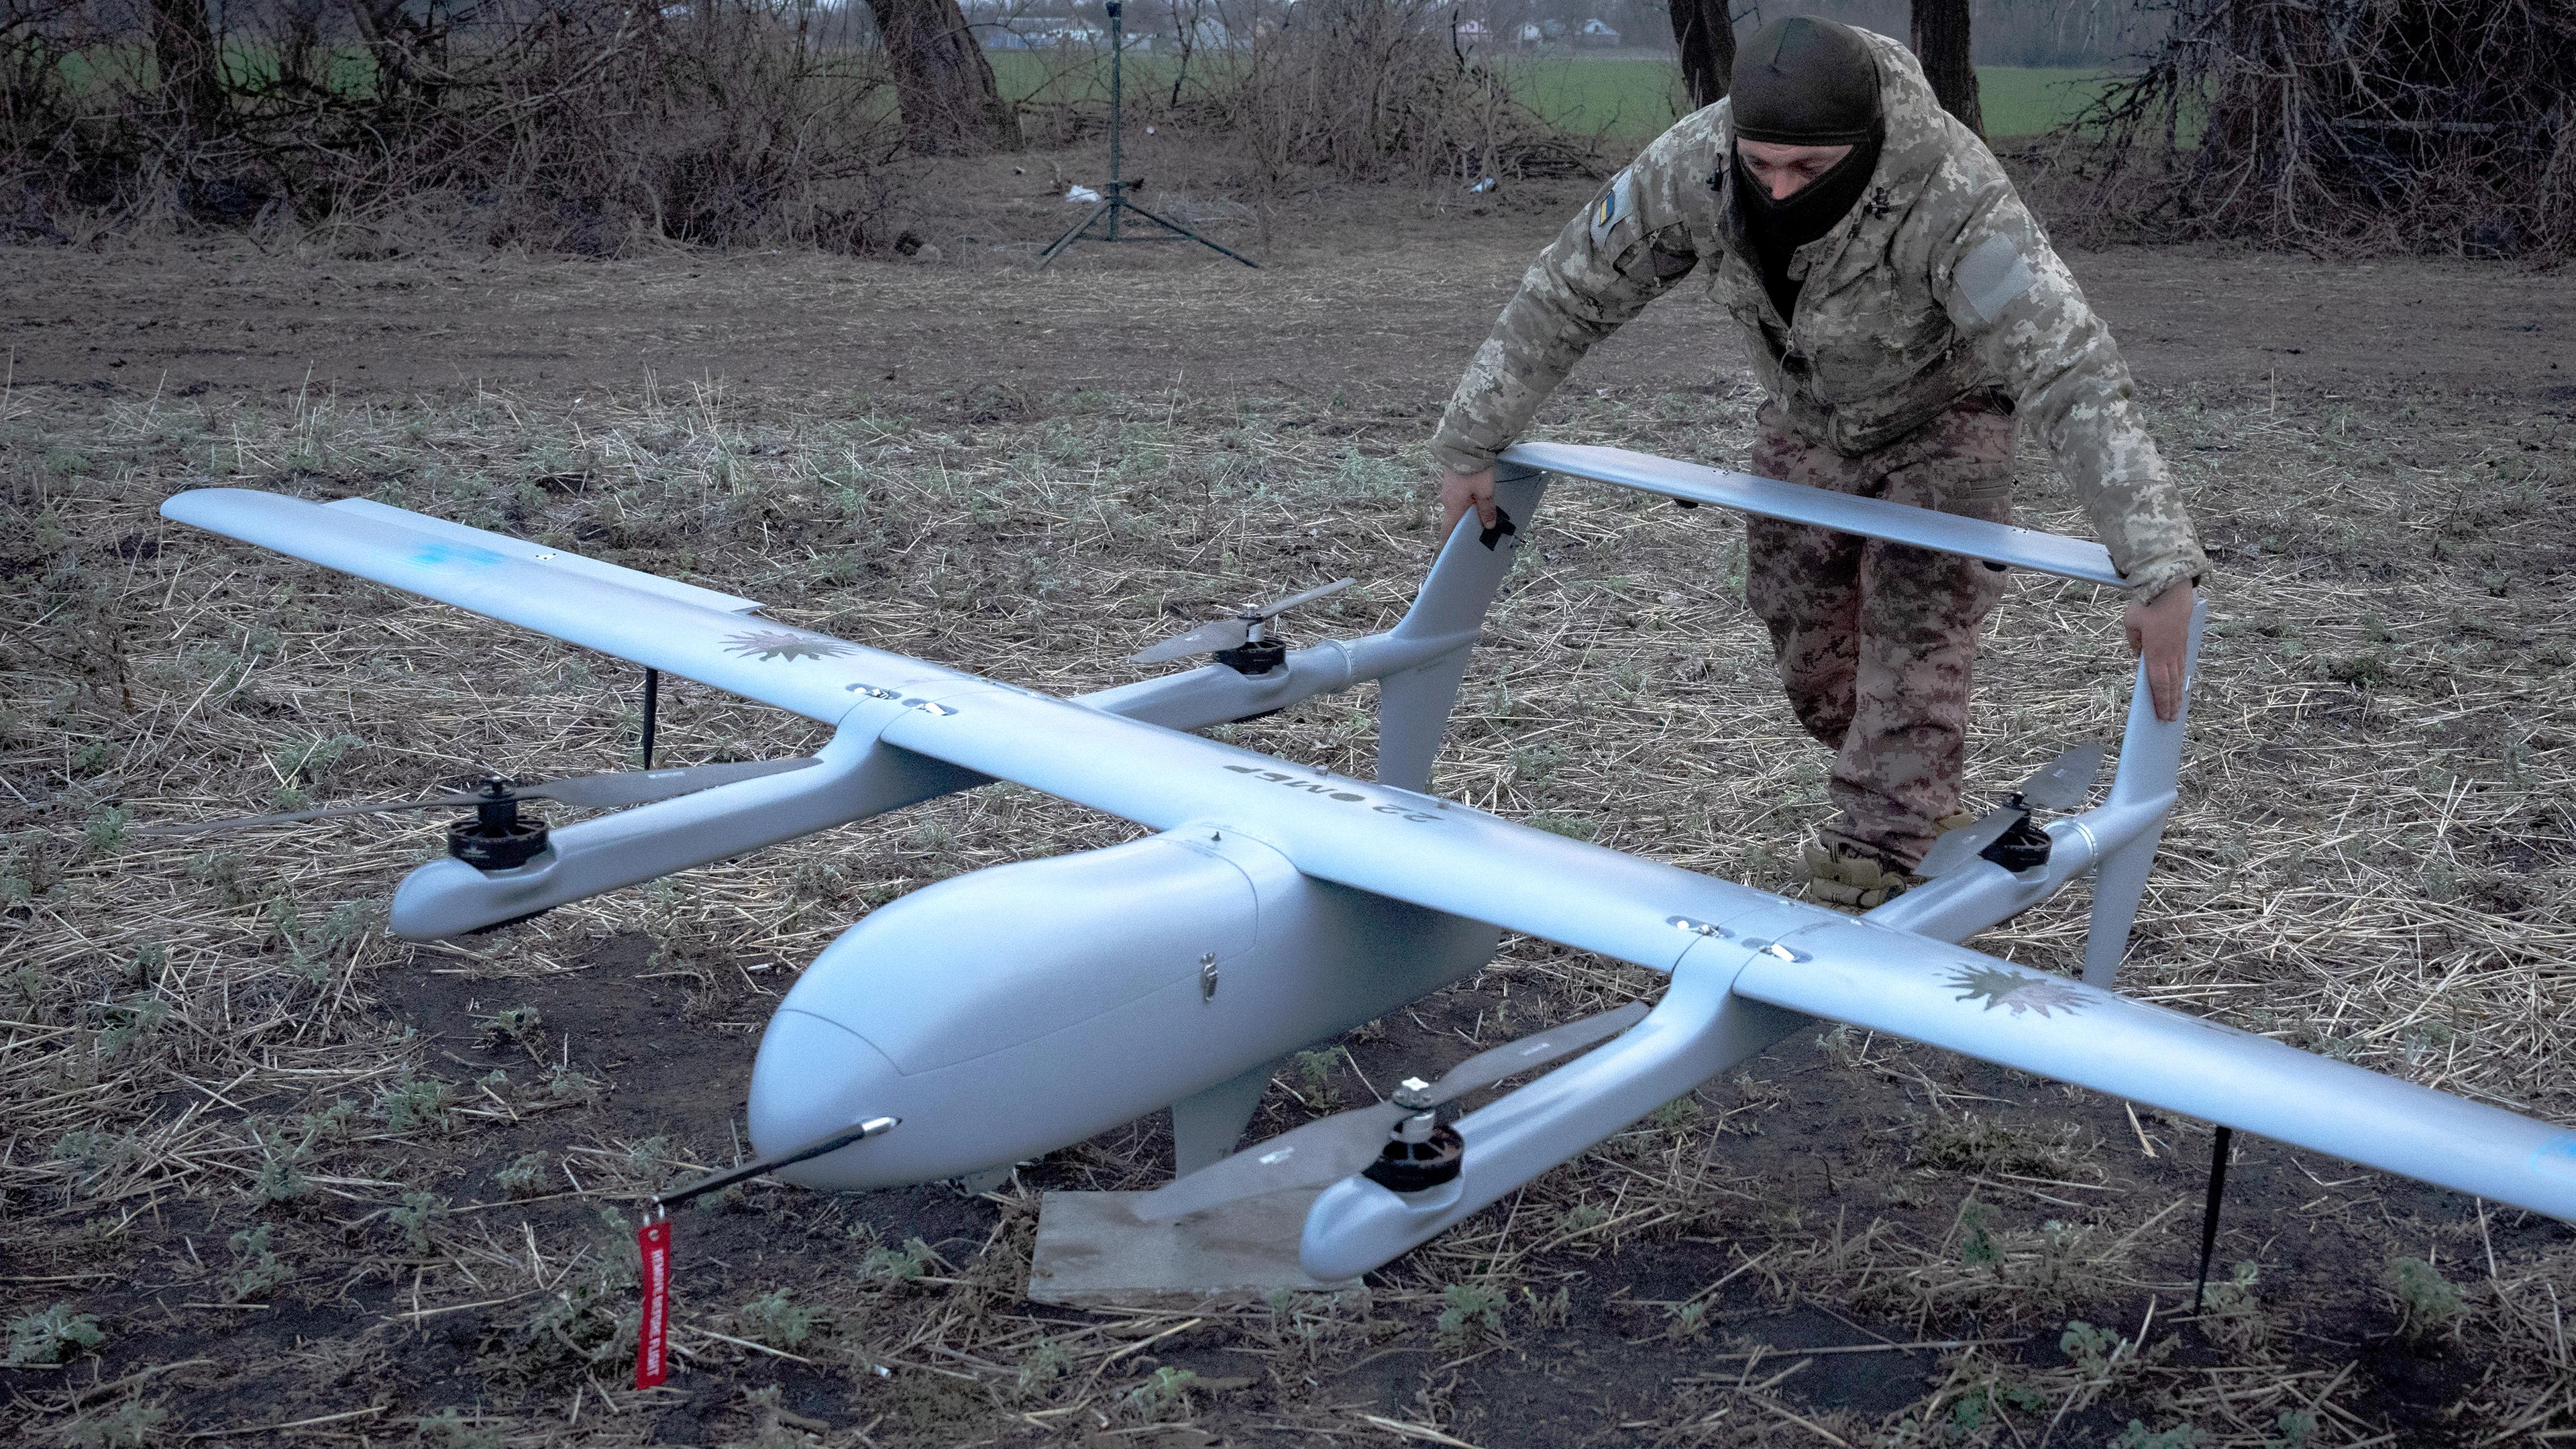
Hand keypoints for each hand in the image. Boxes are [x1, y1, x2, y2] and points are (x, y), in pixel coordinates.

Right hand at [1437, 467, 1496, 545]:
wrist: (1464, 444)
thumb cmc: (1474, 470)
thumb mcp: (1485, 491)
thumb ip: (1486, 509)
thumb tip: (1488, 525)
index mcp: (1453, 505)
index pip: (1447, 530)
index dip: (1448, 542)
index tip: (1448, 552)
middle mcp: (1447, 498)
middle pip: (1455, 516)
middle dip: (1464, 524)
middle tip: (1476, 531)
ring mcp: (1448, 487)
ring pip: (1458, 504)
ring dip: (1467, 509)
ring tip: (1481, 513)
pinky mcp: (1452, 478)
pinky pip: (1459, 494)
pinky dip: (1467, 499)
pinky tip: (1477, 497)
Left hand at [2123, 582, 2195, 721]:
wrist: (2171, 589)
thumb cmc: (2147, 605)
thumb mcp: (2131, 624)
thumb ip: (2134, 642)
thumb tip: (2138, 655)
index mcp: (2155, 654)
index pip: (2157, 684)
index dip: (2160, 702)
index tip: (2161, 715)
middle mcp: (2170, 655)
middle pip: (2171, 685)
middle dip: (2170, 704)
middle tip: (2171, 720)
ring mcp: (2179, 648)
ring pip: (2178, 677)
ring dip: (2177, 694)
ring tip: (2177, 709)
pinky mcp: (2184, 642)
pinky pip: (2182, 665)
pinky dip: (2181, 678)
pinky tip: (2181, 684)